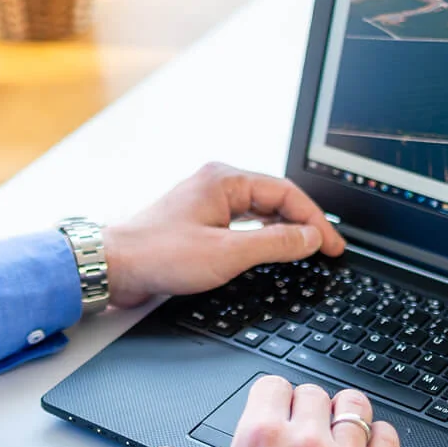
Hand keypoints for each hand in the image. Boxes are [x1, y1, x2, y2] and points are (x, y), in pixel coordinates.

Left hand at [102, 163, 345, 307]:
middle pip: (275, 199)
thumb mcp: (227, 254)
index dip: (315, 221)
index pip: (286, 193)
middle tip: (326, 250)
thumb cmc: (158, 255)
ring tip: (306, 251)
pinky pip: (242, 223)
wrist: (113, 266)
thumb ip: (274, 244)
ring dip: (283, 230)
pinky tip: (271, 252)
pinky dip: (262, 237)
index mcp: (225, 180)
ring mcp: (206, 203)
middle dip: (303, 224)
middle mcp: (216, 185)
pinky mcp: (198, 222)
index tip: (333, 245)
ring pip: (259, 211)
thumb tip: (310, 238)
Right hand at [153, 378, 399, 446]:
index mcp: (260, 439)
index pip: (273, 386)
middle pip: (313, 393)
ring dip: (346, 412)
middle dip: (306, 406)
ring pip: (354, 407)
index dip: (273, 397)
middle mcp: (305, 440)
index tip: (276, 410)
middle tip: (304, 428)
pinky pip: (388, 439)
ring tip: (340, 428)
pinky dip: (380, 437)